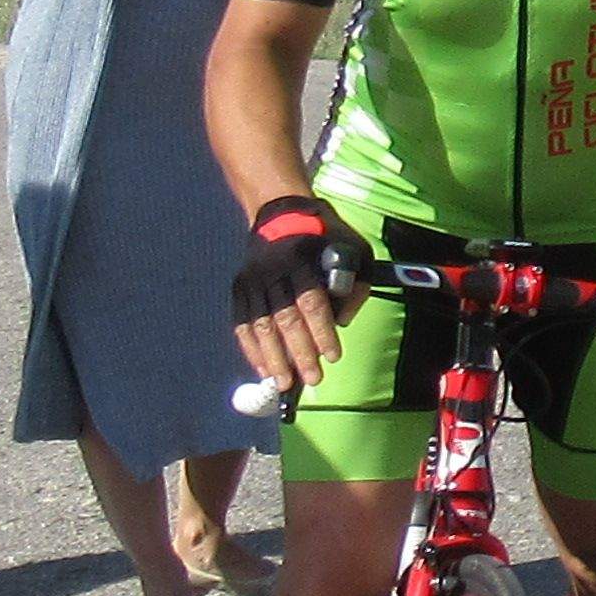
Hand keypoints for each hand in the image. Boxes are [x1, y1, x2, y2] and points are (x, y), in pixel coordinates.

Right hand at [230, 198, 361, 395]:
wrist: (281, 212)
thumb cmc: (326, 238)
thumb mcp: (354, 250)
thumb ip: (355, 285)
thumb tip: (342, 322)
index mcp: (301, 258)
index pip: (312, 302)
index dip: (322, 332)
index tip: (333, 357)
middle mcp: (272, 269)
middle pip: (285, 318)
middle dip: (300, 352)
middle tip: (314, 379)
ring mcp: (251, 279)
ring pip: (260, 325)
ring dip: (273, 358)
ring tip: (285, 384)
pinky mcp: (239, 287)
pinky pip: (242, 324)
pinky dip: (252, 349)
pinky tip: (263, 369)